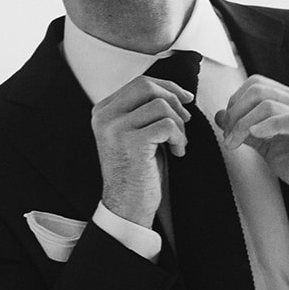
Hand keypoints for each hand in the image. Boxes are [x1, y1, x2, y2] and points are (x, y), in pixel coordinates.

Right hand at [92, 75, 194, 227]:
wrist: (127, 206)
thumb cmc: (136, 172)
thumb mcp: (135, 133)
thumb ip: (144, 110)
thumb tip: (175, 92)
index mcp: (103, 111)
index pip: (139, 83)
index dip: (168, 87)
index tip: (184, 99)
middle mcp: (105, 117)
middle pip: (147, 86)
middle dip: (174, 99)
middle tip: (185, 120)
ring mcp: (116, 129)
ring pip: (161, 106)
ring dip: (179, 125)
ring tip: (178, 143)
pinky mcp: (132, 143)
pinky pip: (167, 125)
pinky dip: (179, 138)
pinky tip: (177, 153)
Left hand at [216, 75, 288, 220]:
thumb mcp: (267, 145)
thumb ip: (246, 130)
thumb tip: (221, 116)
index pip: (256, 84)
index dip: (235, 101)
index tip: (227, 125)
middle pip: (258, 90)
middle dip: (235, 112)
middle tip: (228, 135)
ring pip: (268, 104)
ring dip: (243, 123)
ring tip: (235, 142)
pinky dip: (267, 126)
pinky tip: (256, 135)